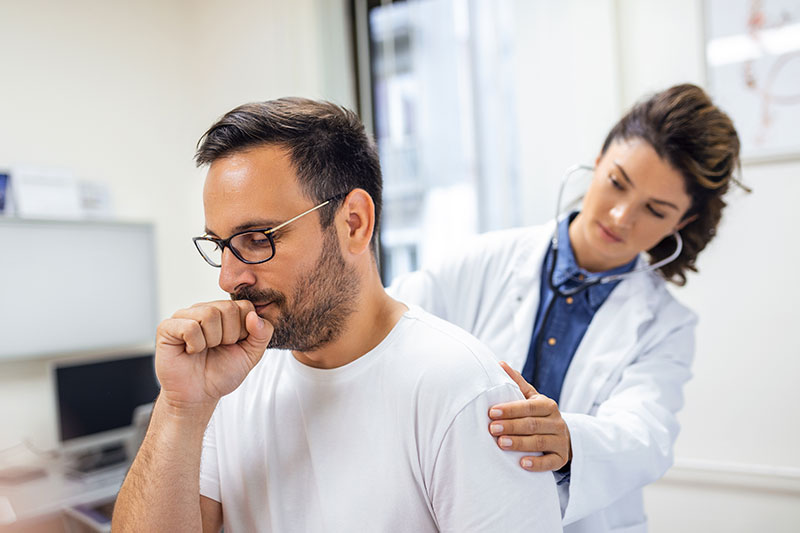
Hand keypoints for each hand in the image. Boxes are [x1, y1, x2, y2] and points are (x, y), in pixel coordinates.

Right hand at [154, 300, 273, 409]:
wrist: (199, 396)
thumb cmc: (222, 373)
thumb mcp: (251, 354)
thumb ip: (262, 334)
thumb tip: (254, 316)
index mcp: (224, 312)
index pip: (245, 306)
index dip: (244, 331)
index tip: (234, 345)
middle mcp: (204, 309)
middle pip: (228, 308)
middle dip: (229, 336)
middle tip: (217, 349)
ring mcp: (184, 316)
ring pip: (210, 314)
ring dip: (212, 340)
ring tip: (204, 350)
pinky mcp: (167, 327)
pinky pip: (190, 327)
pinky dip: (195, 344)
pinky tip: (190, 351)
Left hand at [488, 361, 571, 471]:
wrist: (561, 437)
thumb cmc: (538, 415)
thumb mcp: (531, 398)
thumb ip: (517, 383)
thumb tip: (499, 364)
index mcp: (548, 405)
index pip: (529, 406)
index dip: (510, 409)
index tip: (491, 412)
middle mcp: (557, 422)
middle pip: (532, 424)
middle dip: (511, 426)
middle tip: (492, 428)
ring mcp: (560, 441)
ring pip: (539, 442)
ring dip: (519, 443)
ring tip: (501, 443)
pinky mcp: (561, 459)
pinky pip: (550, 462)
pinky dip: (536, 464)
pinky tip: (522, 464)